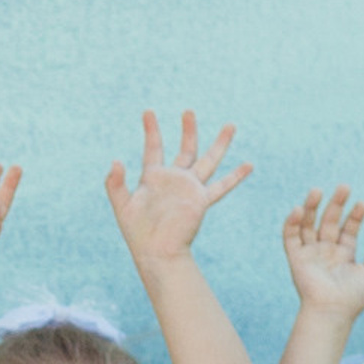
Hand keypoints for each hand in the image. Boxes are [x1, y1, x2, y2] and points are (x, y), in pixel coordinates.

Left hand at [105, 109, 250, 264]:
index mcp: (153, 178)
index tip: (148, 112)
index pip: (154, 148)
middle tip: (188, 111)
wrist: (156, 252)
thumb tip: (115, 161)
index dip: (151, 130)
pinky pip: (221, 186)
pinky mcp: (201, 200)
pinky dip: (236, 176)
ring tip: (230, 125)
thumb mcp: (122, 206)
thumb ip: (115, 184)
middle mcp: (174, 179)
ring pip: (208, 161)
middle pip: (185, 149)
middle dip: (188, 130)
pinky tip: (249, 165)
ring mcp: (189, 188)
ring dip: (219, 144)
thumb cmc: (137, 233)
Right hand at [281, 186, 363, 319]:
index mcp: (344, 255)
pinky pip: (290, 238)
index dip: (355, 215)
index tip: (363, 204)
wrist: (332, 311)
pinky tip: (298, 209)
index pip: (348, 229)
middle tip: (344, 187)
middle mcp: (326, 252)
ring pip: (309, 225)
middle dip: (336, 204)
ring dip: (313, 207)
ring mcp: (310, 254)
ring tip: (318, 190)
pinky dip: (291, 223)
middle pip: (329, 222)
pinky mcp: (296, 259)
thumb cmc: (354, 298)